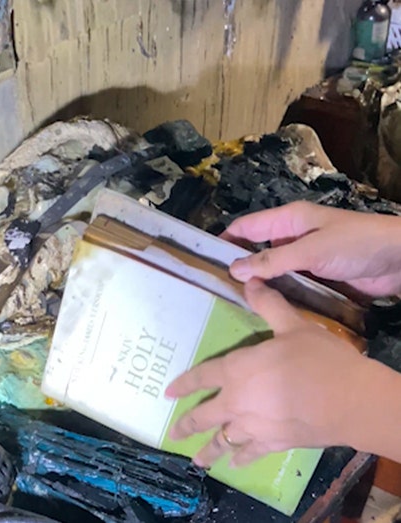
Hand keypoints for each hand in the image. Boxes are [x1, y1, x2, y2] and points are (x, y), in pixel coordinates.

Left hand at [165, 279, 369, 467]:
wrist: (350, 401)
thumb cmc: (319, 360)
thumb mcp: (293, 325)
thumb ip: (268, 305)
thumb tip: (250, 280)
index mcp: (236, 371)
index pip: (201, 377)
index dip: (183, 384)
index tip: (167, 393)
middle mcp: (236, 402)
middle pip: (204, 415)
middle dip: (186, 425)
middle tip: (172, 434)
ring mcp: (253, 426)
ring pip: (223, 440)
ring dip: (208, 450)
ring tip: (196, 460)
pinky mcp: (274, 443)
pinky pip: (250, 453)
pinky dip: (240, 458)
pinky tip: (234, 463)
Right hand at [221, 201, 400, 297]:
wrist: (399, 260)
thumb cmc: (355, 244)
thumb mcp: (310, 250)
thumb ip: (272, 260)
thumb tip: (233, 270)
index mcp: (288, 220)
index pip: (246, 227)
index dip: (224, 241)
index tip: (201, 260)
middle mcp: (293, 238)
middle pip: (257, 253)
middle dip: (239, 269)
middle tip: (214, 292)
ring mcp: (306, 260)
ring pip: (273, 274)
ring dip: (260, 288)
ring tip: (234, 308)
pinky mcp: (319, 280)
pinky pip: (292, 289)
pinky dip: (280, 298)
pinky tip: (265, 314)